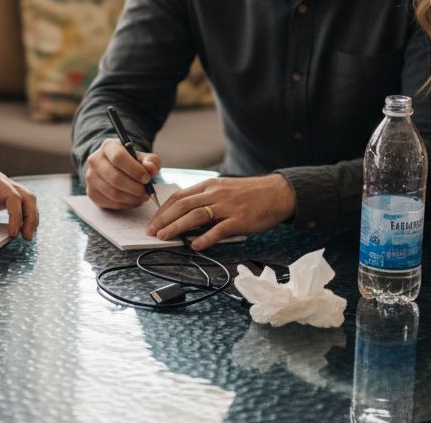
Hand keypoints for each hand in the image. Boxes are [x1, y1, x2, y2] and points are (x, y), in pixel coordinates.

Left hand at [0, 161, 38, 239]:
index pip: (12, 196)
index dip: (16, 215)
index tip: (13, 233)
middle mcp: (0, 180)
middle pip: (26, 196)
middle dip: (30, 217)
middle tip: (27, 237)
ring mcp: (0, 187)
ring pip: (25, 200)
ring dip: (29, 217)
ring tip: (26, 236)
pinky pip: (16, 205)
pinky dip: (21, 216)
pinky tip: (18, 230)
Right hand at [84, 137, 160, 208]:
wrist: (114, 168)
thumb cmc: (131, 162)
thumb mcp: (144, 157)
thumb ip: (151, 162)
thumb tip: (151, 170)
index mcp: (108, 147)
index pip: (118, 157)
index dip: (134, 170)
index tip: (147, 178)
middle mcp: (95, 161)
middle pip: (115, 178)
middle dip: (135, 188)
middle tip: (146, 191)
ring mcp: (91, 178)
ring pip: (113, 193)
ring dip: (132, 198)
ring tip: (142, 196)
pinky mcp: (92, 193)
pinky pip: (110, 203)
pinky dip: (126, 204)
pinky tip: (133, 200)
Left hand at [146, 175, 294, 250]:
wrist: (277, 193)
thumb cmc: (250, 194)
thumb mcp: (224, 189)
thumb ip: (206, 199)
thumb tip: (186, 215)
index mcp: (209, 186)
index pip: (179, 196)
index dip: (163, 209)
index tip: (153, 221)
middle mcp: (215, 194)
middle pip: (182, 205)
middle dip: (164, 219)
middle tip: (152, 232)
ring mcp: (226, 207)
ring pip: (195, 216)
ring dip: (177, 227)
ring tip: (165, 237)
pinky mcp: (239, 220)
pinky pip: (218, 230)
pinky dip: (204, 238)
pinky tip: (194, 245)